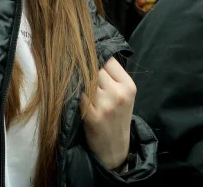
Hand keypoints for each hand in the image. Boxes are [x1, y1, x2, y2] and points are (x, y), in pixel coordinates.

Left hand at [81, 57, 136, 171]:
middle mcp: (118, 94)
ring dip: (79, 81)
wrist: (114, 147)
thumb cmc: (117, 117)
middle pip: (95, 69)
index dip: (96, 59)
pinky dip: (74, 93)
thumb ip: (113, 77)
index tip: (88, 61)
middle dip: (87, 71)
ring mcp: (105, 105)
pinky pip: (78, 95)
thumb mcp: (124, 96)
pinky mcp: (91, 115)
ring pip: (85, 81)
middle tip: (81, 74)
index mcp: (128, 86)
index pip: (108, 61)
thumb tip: (91, 54)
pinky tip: (73, 95)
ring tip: (76, 85)